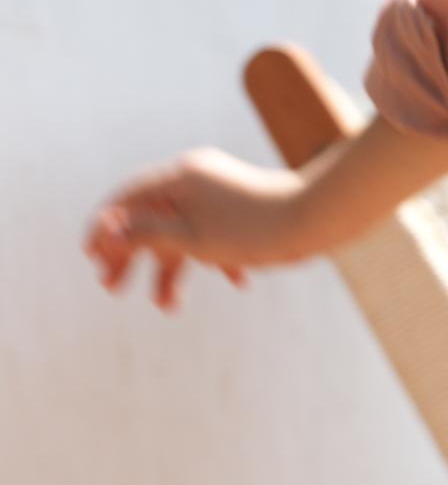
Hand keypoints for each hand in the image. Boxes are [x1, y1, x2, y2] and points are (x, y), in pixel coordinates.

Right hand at [85, 152, 315, 309]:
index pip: (127, 198)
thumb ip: (148, 234)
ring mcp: (220, 195)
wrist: (320, 216)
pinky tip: (238, 282)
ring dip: (174, 268)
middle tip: (111, 288)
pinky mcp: (242, 211)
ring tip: (168, 307)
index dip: (105, 227)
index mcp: (180, 177)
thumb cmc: (254, 227)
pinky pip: (215, 235)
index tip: (90, 257)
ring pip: (184, 233)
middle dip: (132, 255)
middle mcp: (197, 180)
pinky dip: (215, 259)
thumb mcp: (191, 238)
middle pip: (151, 217)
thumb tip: (111, 230)